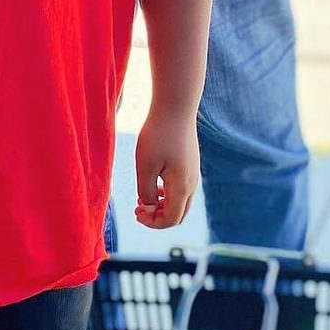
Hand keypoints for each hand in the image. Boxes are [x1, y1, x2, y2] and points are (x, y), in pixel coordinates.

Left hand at [134, 108, 200, 228]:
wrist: (176, 106)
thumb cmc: (157, 135)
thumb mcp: (145, 166)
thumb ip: (146, 191)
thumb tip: (149, 206)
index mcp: (181, 187)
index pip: (170, 220)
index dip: (152, 223)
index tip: (135, 213)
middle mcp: (192, 183)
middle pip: (178, 214)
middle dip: (158, 217)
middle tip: (138, 209)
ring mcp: (193, 172)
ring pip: (181, 201)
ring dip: (162, 205)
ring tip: (142, 197)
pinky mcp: (191, 162)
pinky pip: (182, 188)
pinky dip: (168, 193)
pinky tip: (154, 182)